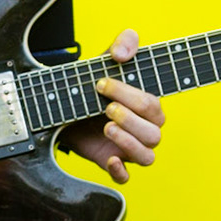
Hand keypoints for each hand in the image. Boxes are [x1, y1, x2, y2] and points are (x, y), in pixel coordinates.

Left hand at [61, 28, 165, 183]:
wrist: (66, 104)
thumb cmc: (96, 83)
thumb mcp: (107, 58)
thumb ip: (124, 43)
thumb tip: (122, 53)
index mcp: (148, 106)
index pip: (152, 104)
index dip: (130, 94)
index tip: (102, 82)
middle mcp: (144, 129)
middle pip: (154, 132)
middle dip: (130, 118)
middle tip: (105, 107)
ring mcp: (129, 148)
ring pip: (147, 156)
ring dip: (128, 142)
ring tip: (106, 127)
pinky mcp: (112, 162)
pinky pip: (125, 178)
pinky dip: (120, 171)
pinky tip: (109, 159)